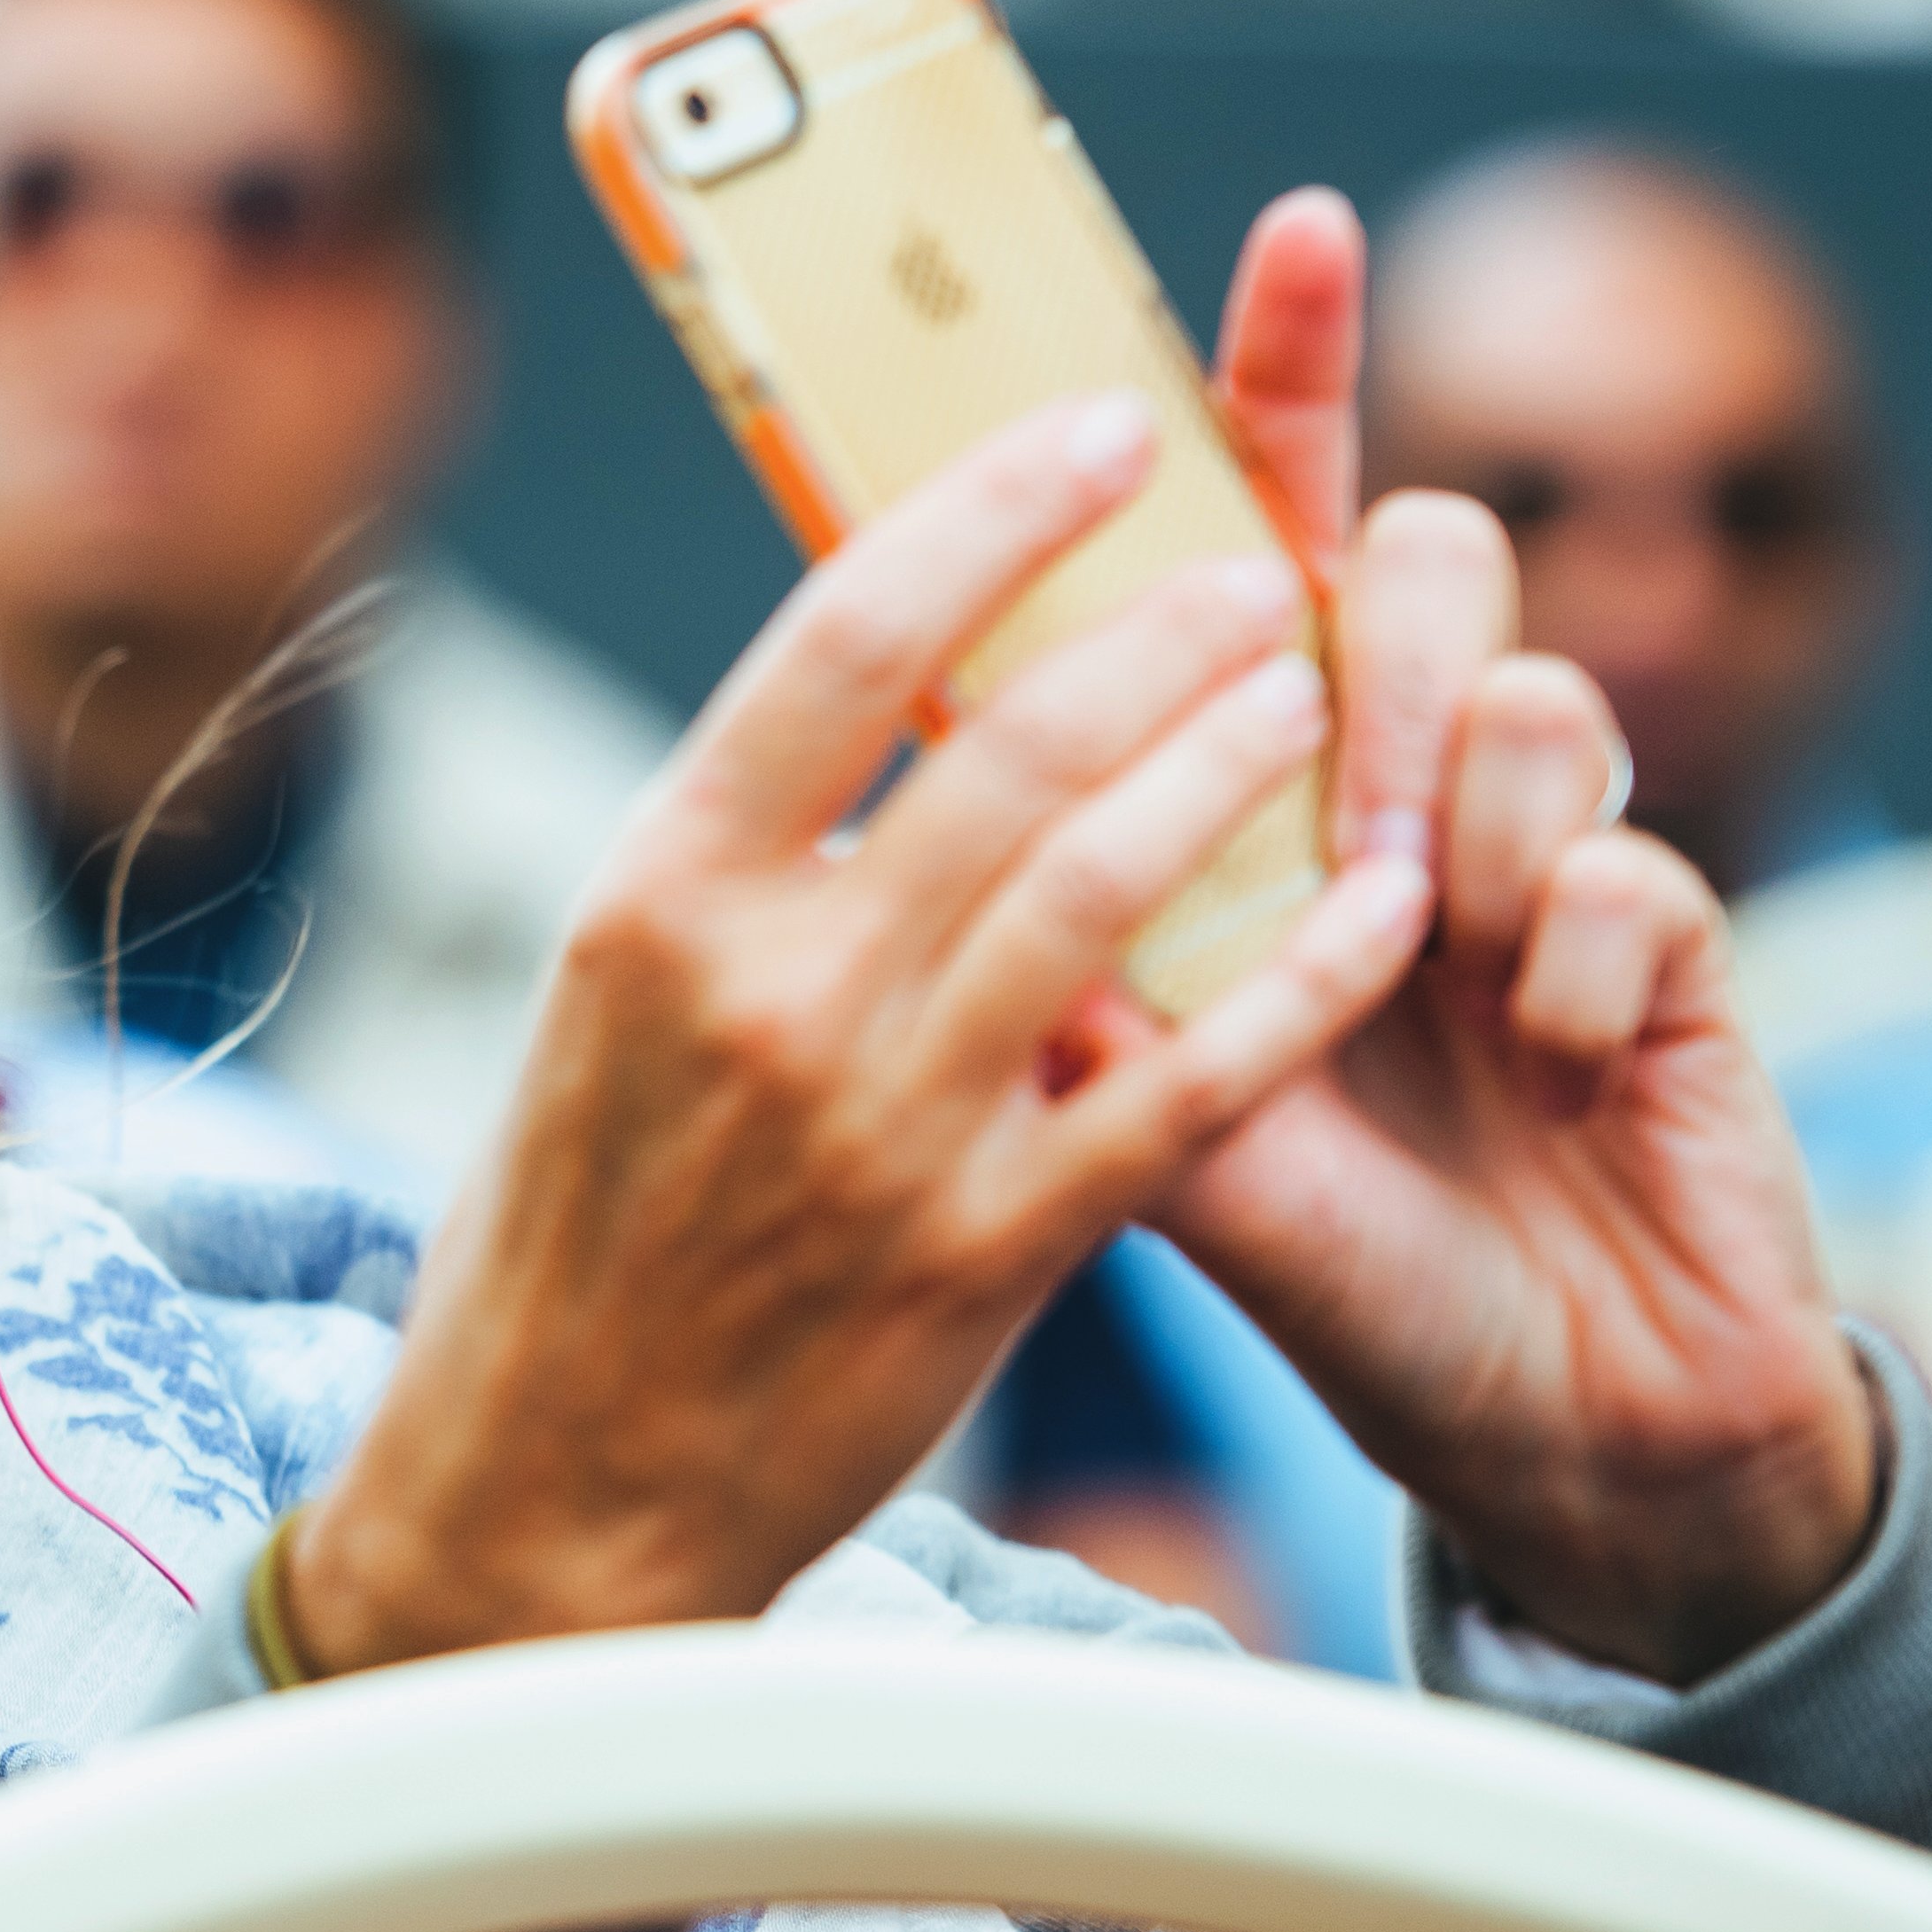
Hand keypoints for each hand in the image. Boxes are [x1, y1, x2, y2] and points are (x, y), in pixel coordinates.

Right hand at [282, 390, 1436, 1675]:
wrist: (549, 1501)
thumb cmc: (568, 1244)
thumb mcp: (601, 1012)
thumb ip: (739, 872)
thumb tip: (874, 712)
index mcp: (656, 900)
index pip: (841, 639)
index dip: (992, 512)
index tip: (1100, 430)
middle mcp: (771, 990)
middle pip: (1009, 747)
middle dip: (1162, 631)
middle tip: (1264, 563)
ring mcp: (885, 1125)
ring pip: (1109, 891)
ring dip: (1235, 767)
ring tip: (1317, 691)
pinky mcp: (984, 1255)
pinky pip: (1184, 1087)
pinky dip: (1294, 987)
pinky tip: (1383, 910)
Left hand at [1144, 195, 1881, 1681]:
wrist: (1548, 1434)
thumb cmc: (1341, 1267)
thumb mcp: (1155, 1105)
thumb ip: (1077, 952)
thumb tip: (936, 778)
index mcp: (1256, 808)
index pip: (1254, 548)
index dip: (1279, 386)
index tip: (1294, 233)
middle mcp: (1398, 800)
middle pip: (1414, 562)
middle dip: (1372, 651)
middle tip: (1344, 798)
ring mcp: (1541, 857)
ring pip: (1520, 682)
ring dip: (1459, 828)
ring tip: (1433, 973)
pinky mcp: (1673, 935)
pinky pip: (1623, 864)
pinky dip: (1573, 979)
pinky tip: (1557, 1073)